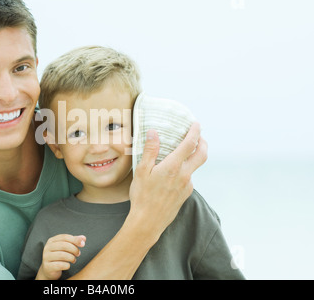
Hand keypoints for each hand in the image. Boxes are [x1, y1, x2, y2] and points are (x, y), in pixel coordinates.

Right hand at [36, 234, 85, 279]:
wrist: (49, 270)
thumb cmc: (59, 256)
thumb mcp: (66, 247)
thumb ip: (74, 241)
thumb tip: (83, 238)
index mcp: (52, 240)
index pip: (65, 237)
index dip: (75, 240)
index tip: (83, 244)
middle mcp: (48, 247)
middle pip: (64, 245)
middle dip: (74, 249)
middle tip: (78, 254)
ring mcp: (46, 257)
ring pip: (62, 255)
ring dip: (71, 258)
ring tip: (74, 260)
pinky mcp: (47, 266)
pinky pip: (60, 265)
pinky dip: (67, 265)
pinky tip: (68, 265)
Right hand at [128, 122, 206, 243]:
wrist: (148, 221)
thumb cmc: (142, 196)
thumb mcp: (141, 171)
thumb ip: (150, 150)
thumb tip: (153, 132)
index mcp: (174, 167)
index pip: (190, 144)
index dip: (195, 132)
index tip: (196, 123)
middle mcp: (185, 175)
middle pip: (202, 155)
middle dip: (203, 142)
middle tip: (199, 135)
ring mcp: (187, 186)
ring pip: (194, 167)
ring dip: (192, 158)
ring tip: (181, 154)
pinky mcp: (185, 194)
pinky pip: (188, 178)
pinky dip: (185, 171)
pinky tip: (173, 173)